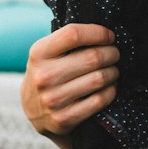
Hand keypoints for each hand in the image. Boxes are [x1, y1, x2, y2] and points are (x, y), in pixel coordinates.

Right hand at [20, 22, 118, 139]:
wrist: (32, 110)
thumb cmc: (47, 72)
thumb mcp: (46, 53)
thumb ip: (66, 40)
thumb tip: (104, 30)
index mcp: (39, 53)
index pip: (74, 34)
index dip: (98, 32)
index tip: (109, 36)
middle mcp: (44, 76)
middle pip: (93, 57)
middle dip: (112, 53)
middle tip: (115, 54)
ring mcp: (53, 99)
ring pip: (99, 79)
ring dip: (113, 72)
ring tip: (113, 70)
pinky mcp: (64, 118)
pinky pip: (99, 100)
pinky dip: (110, 91)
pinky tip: (109, 87)